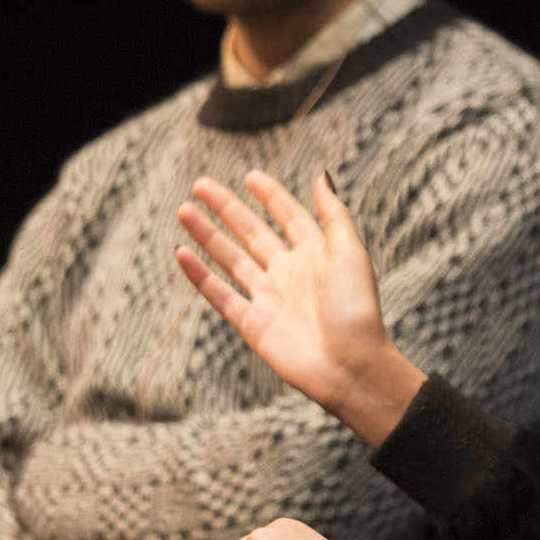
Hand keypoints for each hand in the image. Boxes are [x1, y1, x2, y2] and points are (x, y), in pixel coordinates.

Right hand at [176, 170, 424, 446]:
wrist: (350, 364)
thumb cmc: (357, 308)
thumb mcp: (349, 252)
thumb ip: (333, 214)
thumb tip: (322, 175)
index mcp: (315, 254)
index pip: (288, 216)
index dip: (270, 196)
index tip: (250, 176)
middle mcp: (289, 273)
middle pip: (251, 232)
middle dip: (227, 208)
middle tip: (200, 184)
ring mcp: (269, 298)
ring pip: (230, 258)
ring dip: (207, 234)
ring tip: (184, 209)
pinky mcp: (253, 324)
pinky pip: (221, 295)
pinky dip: (200, 275)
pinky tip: (182, 253)